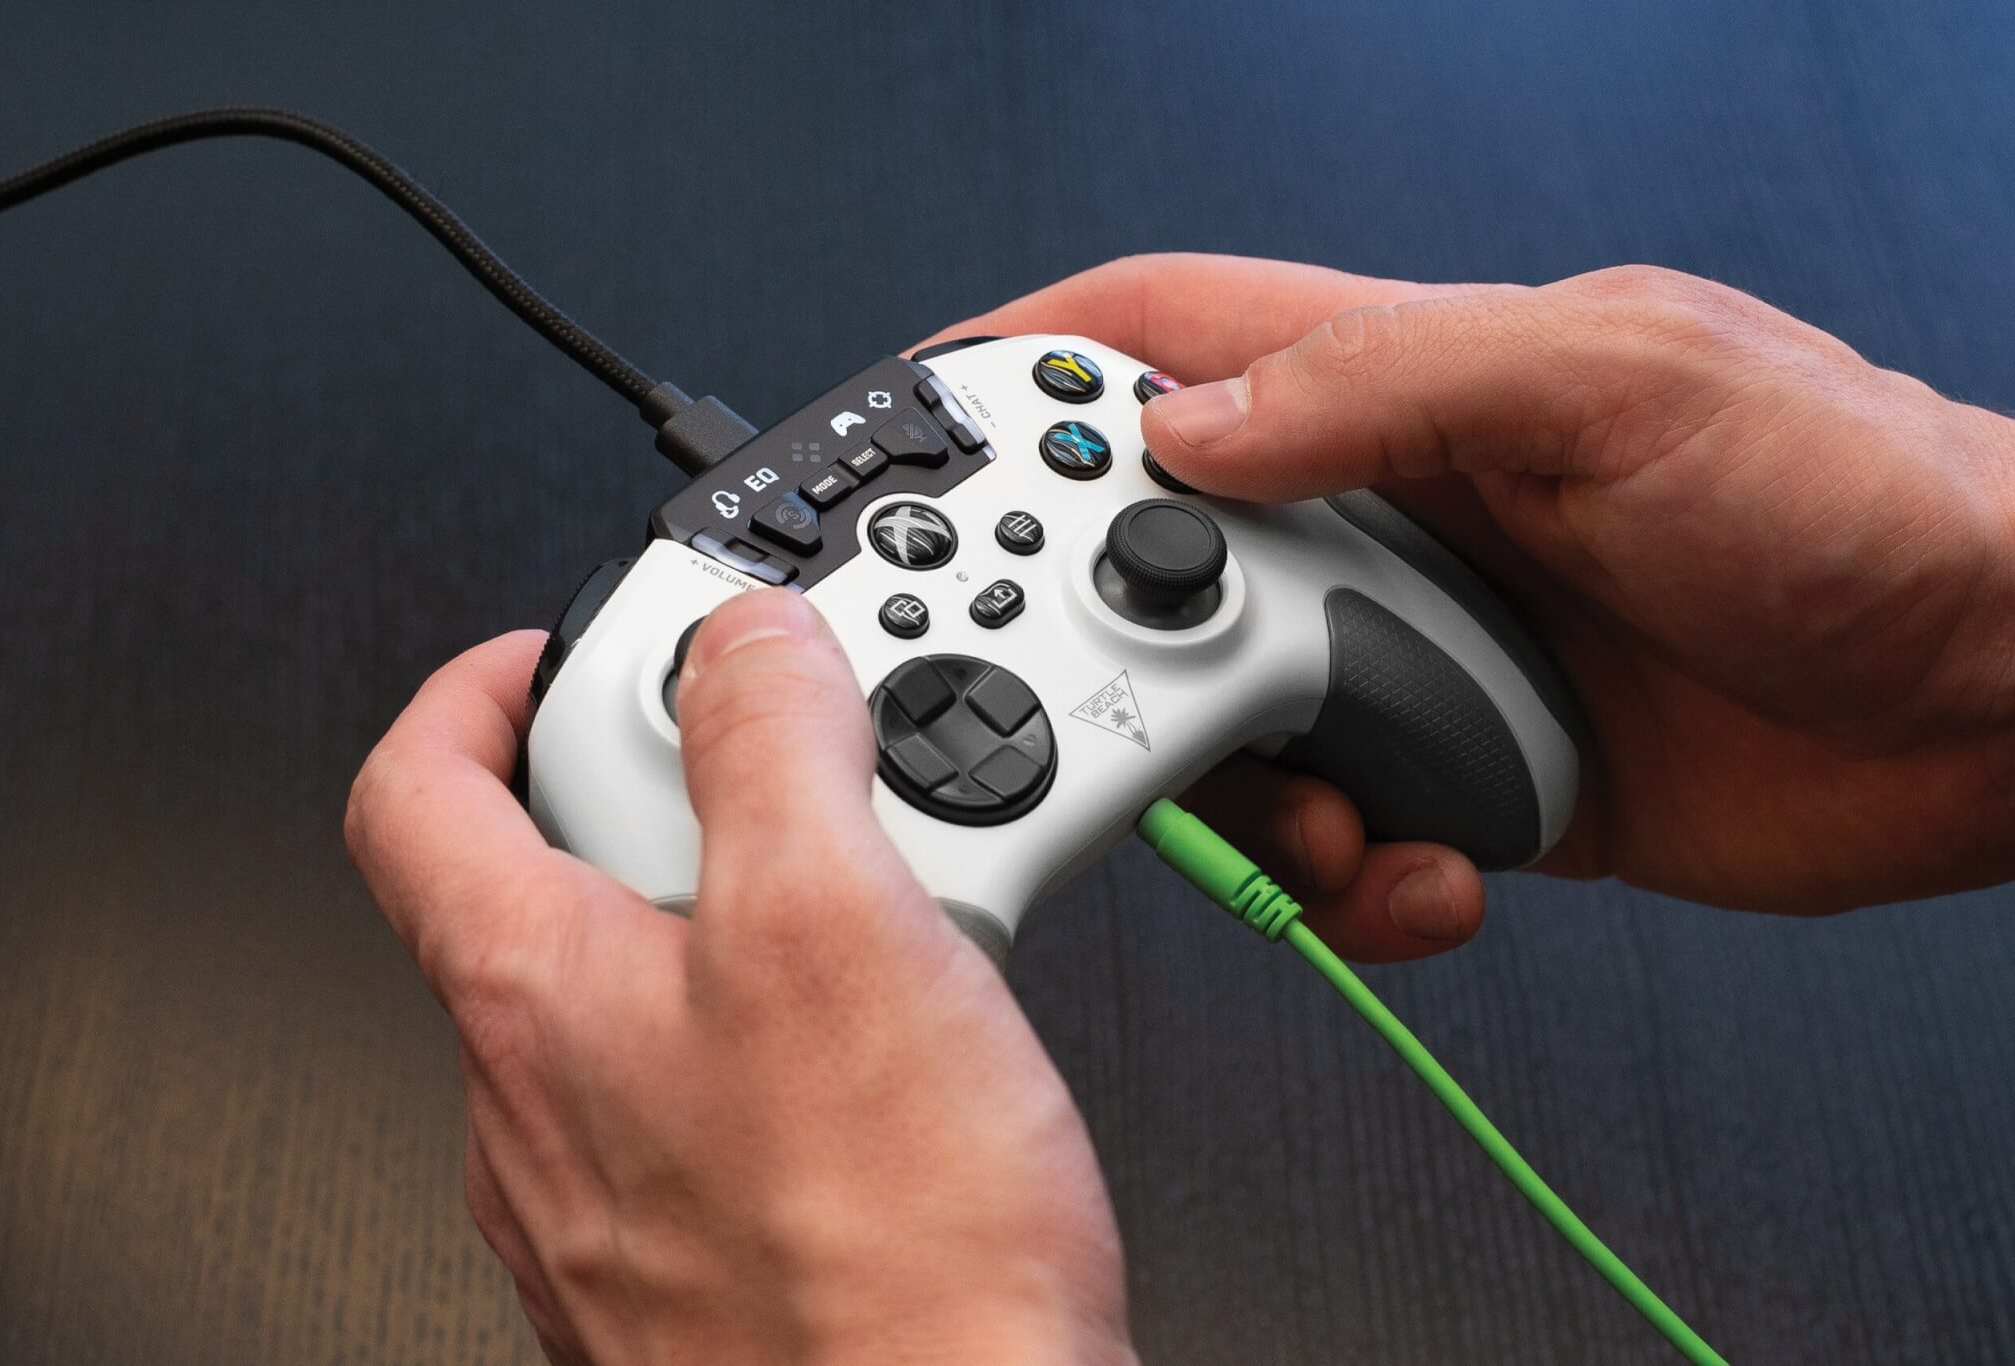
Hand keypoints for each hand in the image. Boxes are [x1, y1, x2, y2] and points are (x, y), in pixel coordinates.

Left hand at [345, 592, 1134, 1365]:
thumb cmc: (884, 1256)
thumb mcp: (832, 921)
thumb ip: (770, 744)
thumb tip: (742, 644)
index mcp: (531, 991)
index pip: (415, 789)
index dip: (477, 688)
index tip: (553, 653)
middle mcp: (539, 1101)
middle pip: (557, 876)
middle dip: (678, 795)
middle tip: (796, 774)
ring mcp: (611, 1194)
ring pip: (651, 989)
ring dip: (752, 913)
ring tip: (889, 910)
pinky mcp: (701, 1254)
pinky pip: (717, 1091)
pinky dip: (790, 1030)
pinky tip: (895, 1048)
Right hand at [926, 254, 2014, 935]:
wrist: (1996, 700)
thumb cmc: (1859, 498)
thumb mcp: (1620, 382)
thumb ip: (1389, 379)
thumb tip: (1192, 421)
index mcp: (1401, 381)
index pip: (1157, 342)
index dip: (1019, 377)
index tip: (912, 434)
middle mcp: (1385, 511)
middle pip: (1146, 553)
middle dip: (1094, 629)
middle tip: (1095, 693)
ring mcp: (1412, 645)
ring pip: (1216, 718)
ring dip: (1228, 792)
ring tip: (1325, 812)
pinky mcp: (1454, 768)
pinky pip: (1326, 831)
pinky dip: (1341, 876)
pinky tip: (1425, 868)